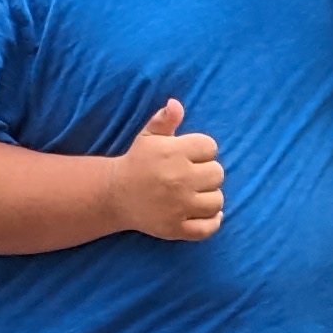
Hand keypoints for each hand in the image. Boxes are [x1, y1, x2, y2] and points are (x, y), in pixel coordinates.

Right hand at [116, 97, 224, 240]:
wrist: (114, 194)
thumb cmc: (137, 162)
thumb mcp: (148, 137)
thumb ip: (164, 120)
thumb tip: (175, 103)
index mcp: (173, 153)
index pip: (210, 147)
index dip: (203, 150)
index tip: (191, 155)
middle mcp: (178, 179)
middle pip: (218, 174)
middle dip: (207, 173)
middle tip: (192, 175)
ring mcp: (178, 206)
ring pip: (217, 200)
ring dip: (210, 197)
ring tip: (196, 193)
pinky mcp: (176, 228)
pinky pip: (208, 228)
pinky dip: (212, 222)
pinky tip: (206, 212)